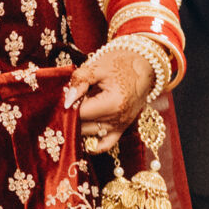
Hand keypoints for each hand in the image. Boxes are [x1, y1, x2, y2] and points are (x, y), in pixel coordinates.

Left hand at [64, 42, 154, 156]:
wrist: (143, 65)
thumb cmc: (120, 63)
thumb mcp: (97, 67)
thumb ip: (80, 81)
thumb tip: (67, 100)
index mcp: (113, 103)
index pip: (81, 113)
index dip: (68, 106)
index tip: (64, 97)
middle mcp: (118, 119)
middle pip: (83, 127)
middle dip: (72, 116)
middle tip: (67, 103)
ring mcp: (121, 126)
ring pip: (90, 136)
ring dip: (79, 127)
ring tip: (75, 111)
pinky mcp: (122, 128)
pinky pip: (105, 144)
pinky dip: (92, 144)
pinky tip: (81, 137)